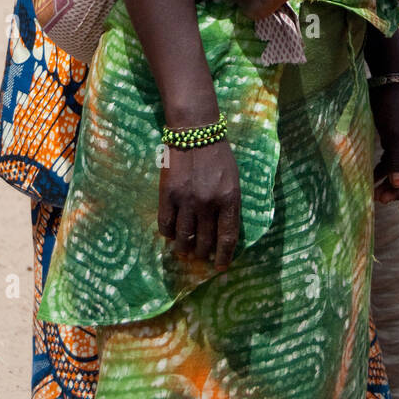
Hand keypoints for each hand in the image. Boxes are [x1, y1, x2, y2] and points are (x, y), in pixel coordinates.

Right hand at [158, 138, 240, 269]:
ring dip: (185, 249)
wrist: (195, 132)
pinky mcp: (167, 195)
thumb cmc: (218, 156)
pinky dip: (168, 234)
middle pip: (205, 242)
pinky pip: (165, 225)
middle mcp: (208, 203)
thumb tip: (223, 233)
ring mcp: (186, 200)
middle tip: (201, 257)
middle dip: (203, 254)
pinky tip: (171, 234)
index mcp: (229, 199)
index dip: (224, 257)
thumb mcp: (233, 180)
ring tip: (185, 251)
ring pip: (183, 238)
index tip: (220, 267)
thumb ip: (230, 206)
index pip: (227, 238)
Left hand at [370, 85, 398, 210]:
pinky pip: (392, 162)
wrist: (386, 83)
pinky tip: (372, 179)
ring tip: (375, 194)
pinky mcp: (397, 141)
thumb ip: (396, 159)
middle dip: (397, 189)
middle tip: (381, 200)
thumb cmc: (393, 106)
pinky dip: (383, 171)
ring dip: (389, 182)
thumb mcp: (394, 133)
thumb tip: (396, 185)